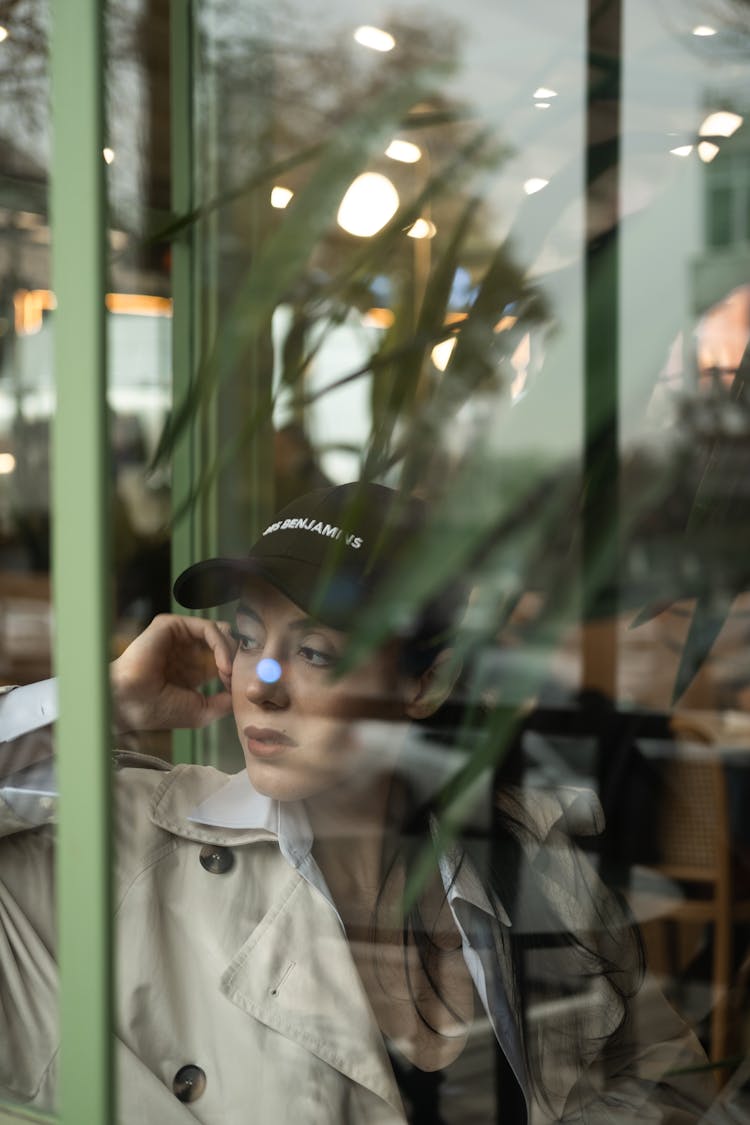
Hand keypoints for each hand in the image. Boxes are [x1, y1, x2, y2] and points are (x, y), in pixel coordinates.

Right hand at [110, 614, 235, 732]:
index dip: (238, 670)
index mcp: (192, 668)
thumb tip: (242, 692)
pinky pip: (207, 627)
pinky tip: (222, 664)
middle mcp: (187, 650)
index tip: (241, 688)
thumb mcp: (202, 712)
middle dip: (237, 659)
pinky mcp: (172, 626)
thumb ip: (224, 702)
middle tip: (237, 678)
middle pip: (226, 642)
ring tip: (228, 673)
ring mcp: (179, 637)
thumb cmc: (158, 711)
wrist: (132, 704)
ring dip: (231, 652)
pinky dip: (221, 644)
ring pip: (220, 633)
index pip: (225, 659)